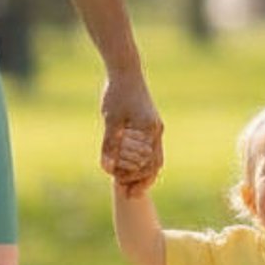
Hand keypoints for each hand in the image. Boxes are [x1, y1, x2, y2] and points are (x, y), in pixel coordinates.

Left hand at [100, 70, 162, 189]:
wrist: (125, 71)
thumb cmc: (117, 93)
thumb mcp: (111, 119)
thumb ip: (110, 144)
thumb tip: (108, 168)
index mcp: (150, 130)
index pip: (148, 163)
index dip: (137, 179)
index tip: (124, 189)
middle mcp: (156, 130)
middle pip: (155, 164)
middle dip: (143, 181)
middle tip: (128, 193)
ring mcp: (154, 127)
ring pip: (154, 158)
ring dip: (143, 173)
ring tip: (128, 184)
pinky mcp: (149, 123)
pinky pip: (150, 149)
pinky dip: (142, 161)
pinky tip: (129, 167)